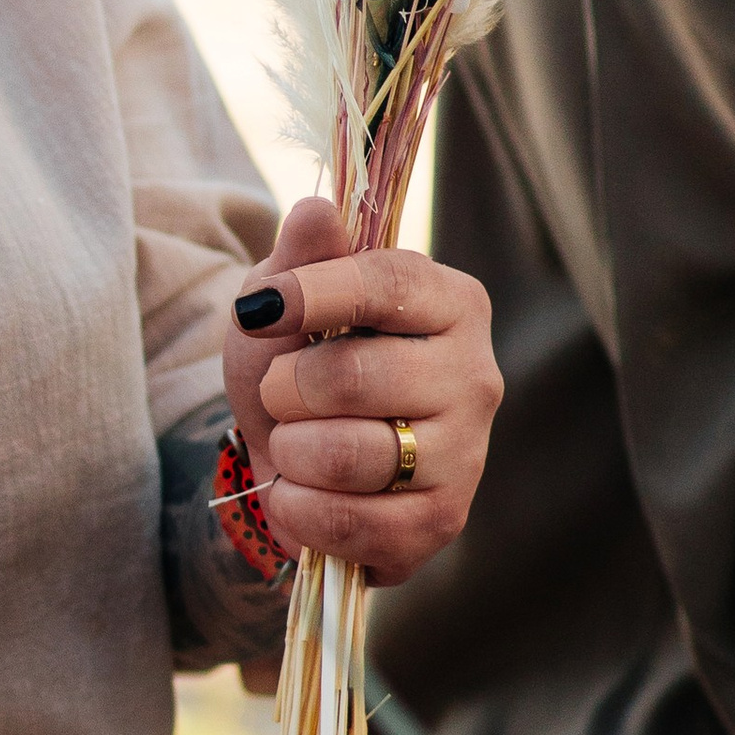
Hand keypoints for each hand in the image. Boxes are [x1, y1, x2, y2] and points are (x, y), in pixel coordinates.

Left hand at [221, 197, 501, 587]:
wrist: (294, 454)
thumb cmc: (296, 361)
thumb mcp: (283, 300)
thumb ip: (299, 257)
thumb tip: (315, 211)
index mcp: (452, 302)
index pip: (388, 284)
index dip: (312, 294)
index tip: (259, 310)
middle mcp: (476, 375)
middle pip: (356, 376)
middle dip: (285, 389)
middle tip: (278, 394)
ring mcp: (467, 455)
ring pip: (350, 454)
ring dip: (290, 451)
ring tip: (291, 445)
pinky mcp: (443, 522)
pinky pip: (352, 523)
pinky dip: (298, 509)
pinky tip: (296, 493)